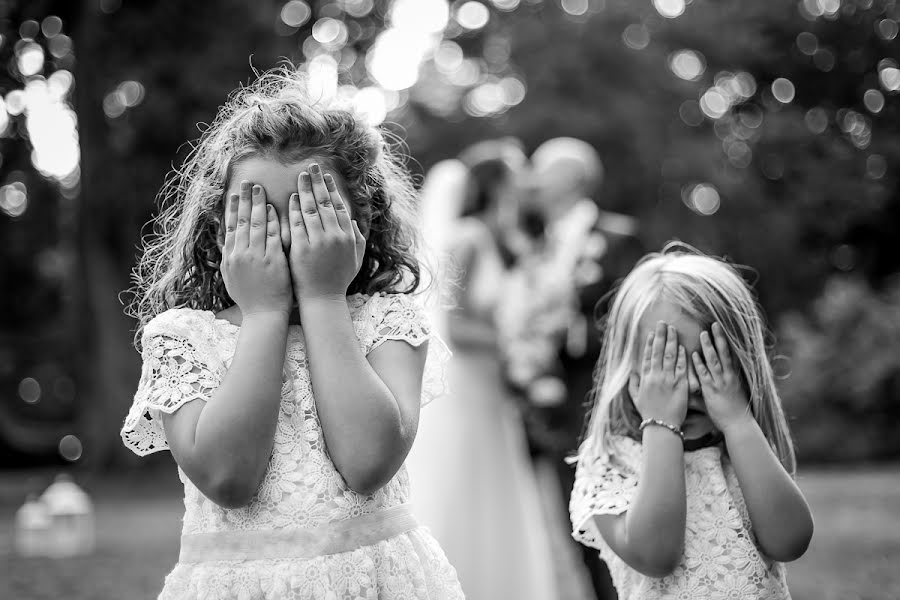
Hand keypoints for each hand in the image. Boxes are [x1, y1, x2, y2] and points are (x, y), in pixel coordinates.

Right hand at [221, 181, 291, 316]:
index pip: (230, 227)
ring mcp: (255, 258)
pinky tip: (273, 208)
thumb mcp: (231, 277)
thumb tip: (224, 239)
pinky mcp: (272, 262)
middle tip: (248, 182)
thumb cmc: (250, 298)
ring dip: (258, 204)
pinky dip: (271, 221)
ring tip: (260, 189)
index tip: (234, 193)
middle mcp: (240, 255)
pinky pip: (271, 237)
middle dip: (244, 199)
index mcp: (229, 258)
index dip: (232, 208)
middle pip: (242, 221)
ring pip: (255, 225)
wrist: (263, 315)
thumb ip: (229, 256)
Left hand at [288, 164, 365, 301]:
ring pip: (311, 210)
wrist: (322, 299)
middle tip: (311, 167)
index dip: (332, 190)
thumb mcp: (355, 259)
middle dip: (318, 182)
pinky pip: (298, 224)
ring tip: (301, 176)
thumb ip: (357, 239)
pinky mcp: (302, 249)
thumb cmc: (338, 280)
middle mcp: (335, 236)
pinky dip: (295, 209)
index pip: (340, 207)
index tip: (325, 177)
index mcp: (348, 237)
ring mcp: (318, 242)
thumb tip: (354, 221)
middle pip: (325, 203)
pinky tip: (292, 197)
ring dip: (305, 190)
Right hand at [629, 322, 687, 426]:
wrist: (662, 426)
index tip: (652, 332)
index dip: (650, 343)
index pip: (647, 356)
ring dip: (671, 341)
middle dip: (661, 336)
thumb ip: (633, 383)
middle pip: (658, 351)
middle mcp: (656, 376)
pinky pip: (682, 367)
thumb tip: (632, 372)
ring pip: (670, 355)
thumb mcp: (636, 398)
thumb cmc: (649, 413)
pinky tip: (682, 346)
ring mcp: (668, 380)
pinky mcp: (680, 385)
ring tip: (673, 329)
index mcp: (645, 378)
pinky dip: (682, 356)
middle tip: (663, 323)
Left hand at [691, 322, 752, 432]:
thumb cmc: (733, 411)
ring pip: (715, 360)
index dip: (725, 341)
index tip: (721, 328)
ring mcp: (720, 382)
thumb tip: (711, 378)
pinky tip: (694, 354)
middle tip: (715, 323)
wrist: (738, 424)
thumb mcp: (729, 394)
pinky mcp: (712, 390)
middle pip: (724, 353)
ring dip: (709, 346)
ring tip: (704, 333)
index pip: (729, 354)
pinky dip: (699, 364)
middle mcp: (728, 376)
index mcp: (733, 376)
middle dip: (719, 337)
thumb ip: (718, 384)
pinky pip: (705, 374)